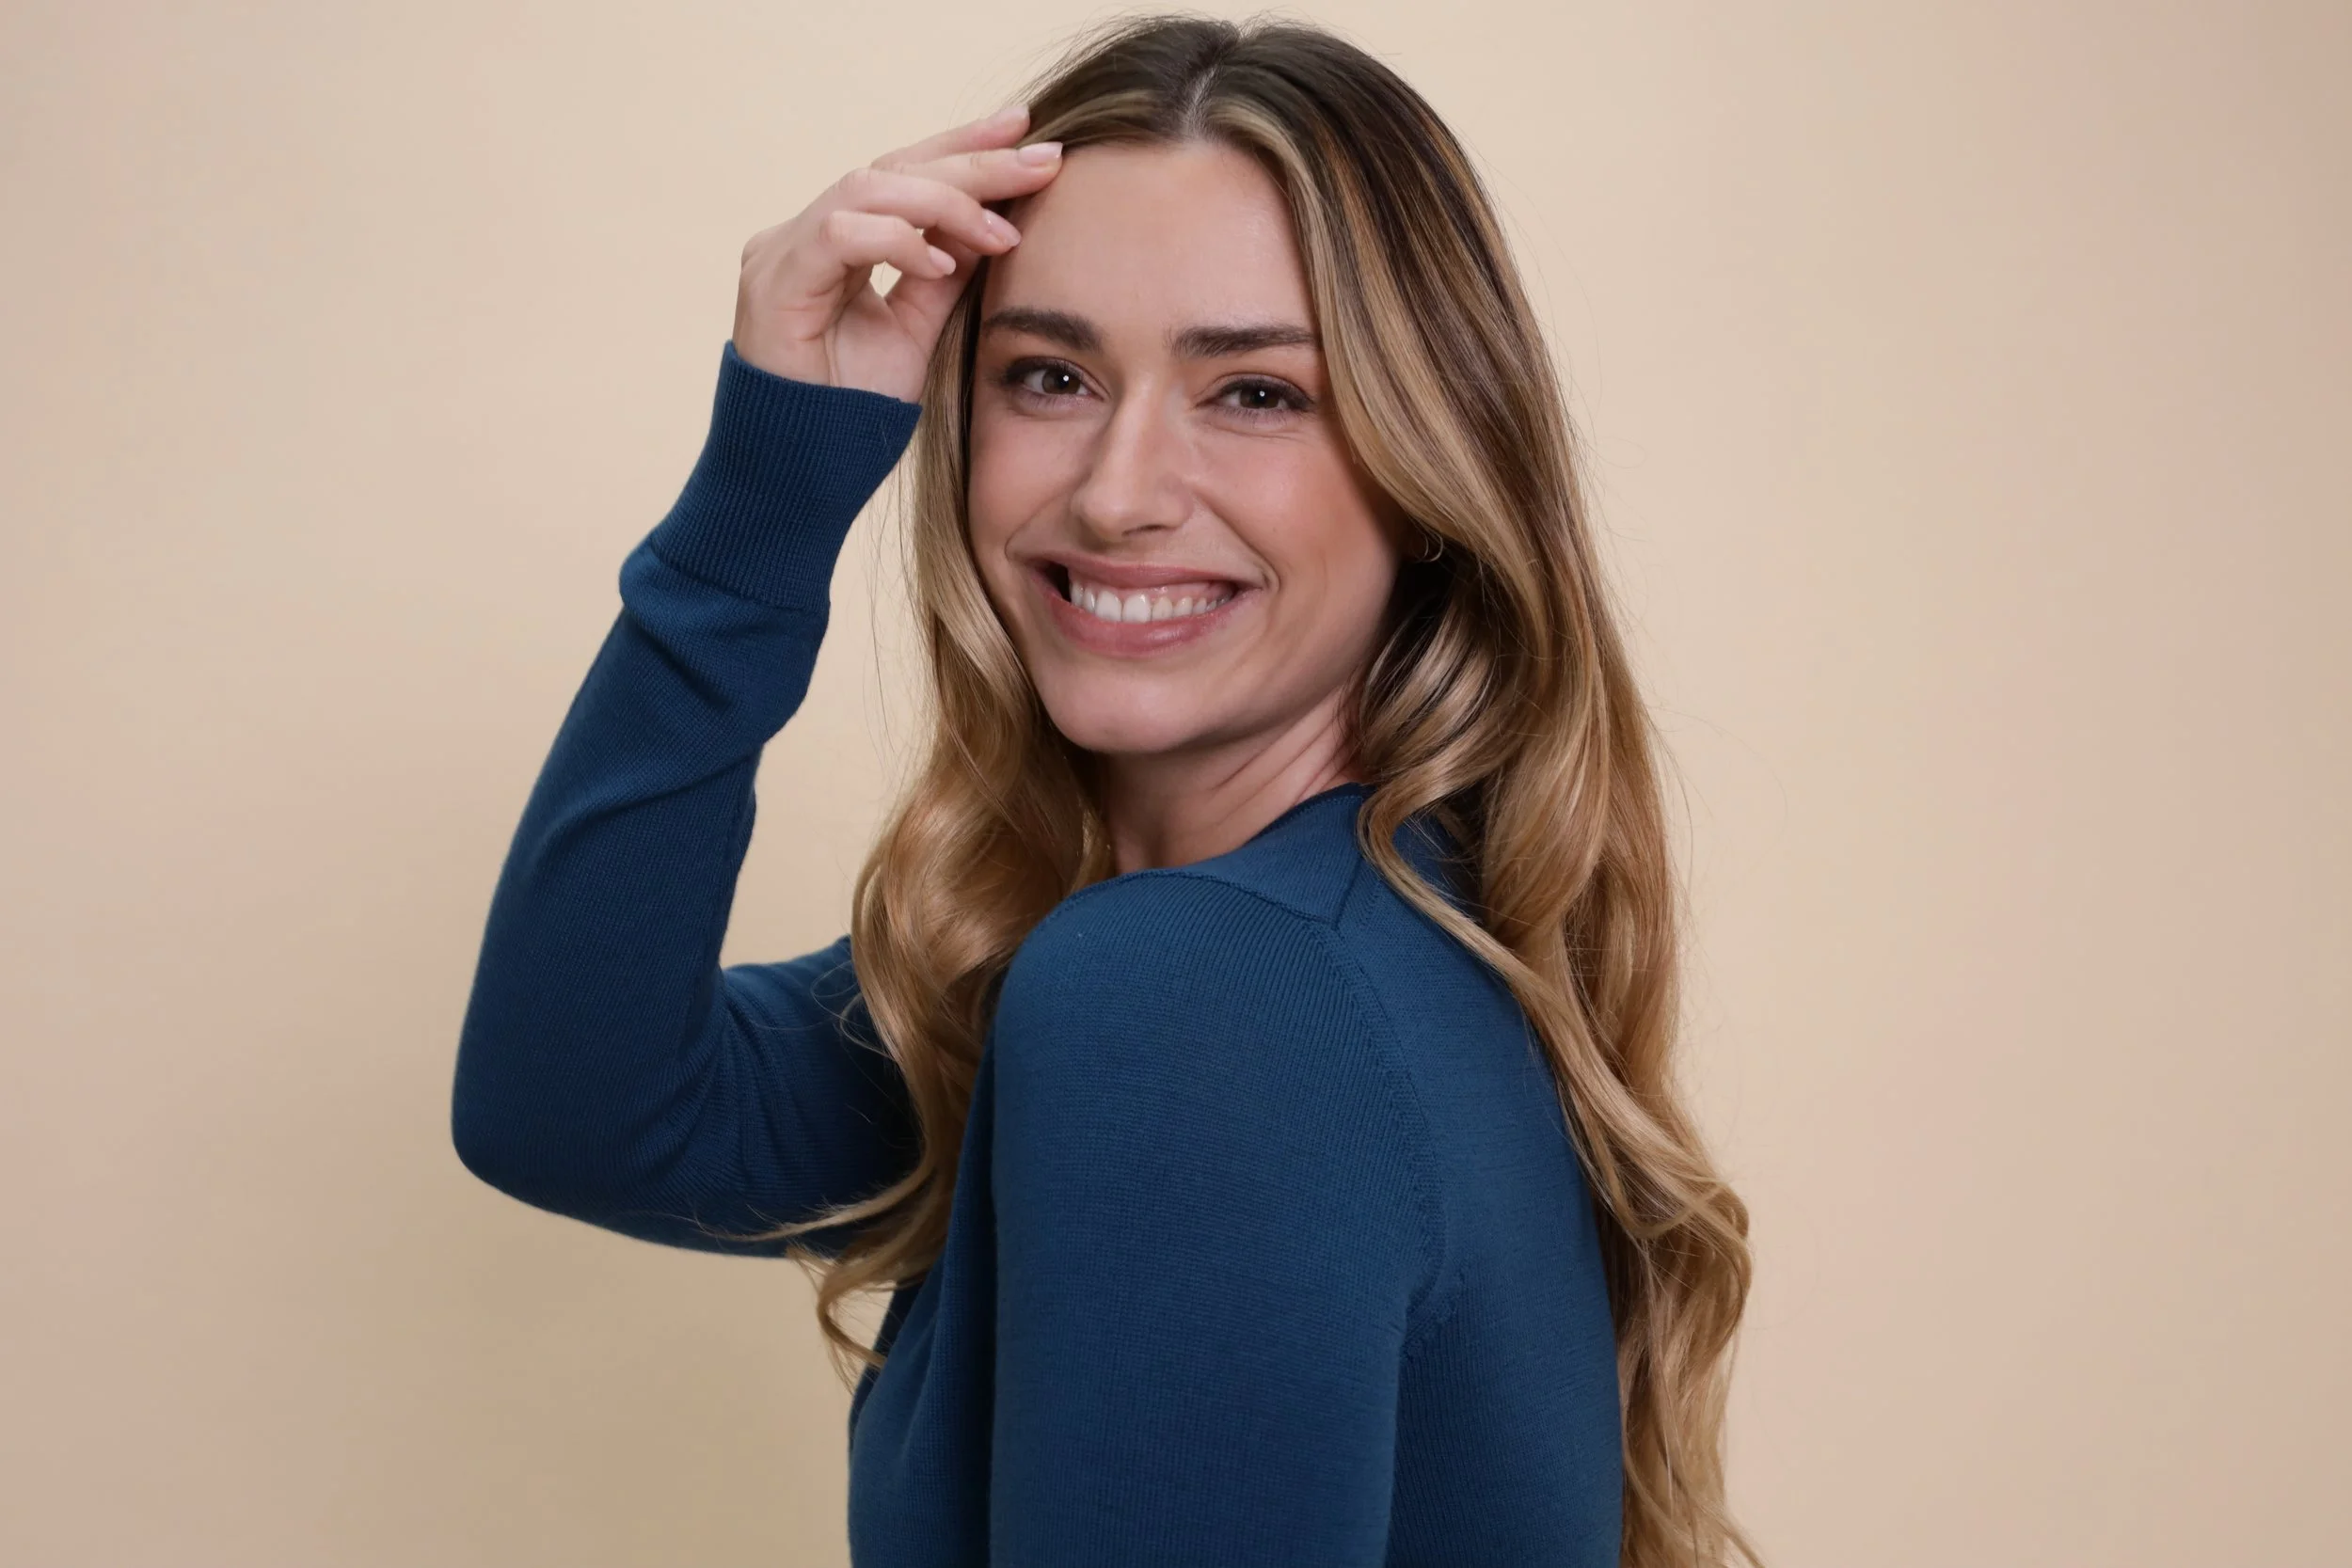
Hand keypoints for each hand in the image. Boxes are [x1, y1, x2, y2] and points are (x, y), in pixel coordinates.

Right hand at [731, 104, 1063, 401]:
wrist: (803, 474)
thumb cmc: (853, 411)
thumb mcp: (917, 329)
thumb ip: (947, 272)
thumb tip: (997, 217)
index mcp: (834, 240)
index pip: (904, 173)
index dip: (964, 146)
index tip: (1027, 130)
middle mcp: (802, 235)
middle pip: (892, 168)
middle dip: (972, 159)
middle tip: (1042, 158)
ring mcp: (780, 253)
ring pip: (868, 187)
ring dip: (945, 202)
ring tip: (1003, 231)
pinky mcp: (772, 283)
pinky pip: (839, 234)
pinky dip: (898, 241)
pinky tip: (943, 264)